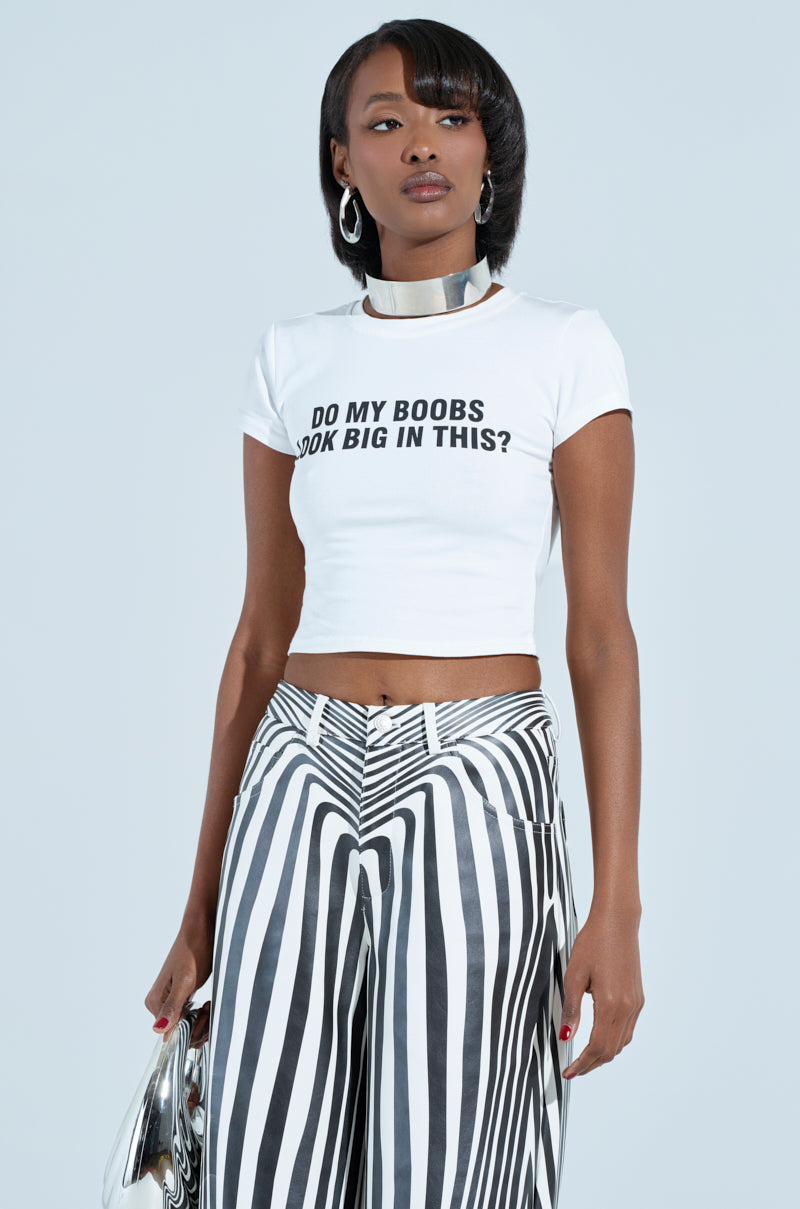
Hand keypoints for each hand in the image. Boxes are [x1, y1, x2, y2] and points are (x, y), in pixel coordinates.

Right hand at [145, 915, 214, 1044]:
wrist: (202, 930)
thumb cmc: (195, 951)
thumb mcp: (186, 980)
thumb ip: (173, 1006)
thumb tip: (159, 1030)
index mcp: (154, 1002)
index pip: (170, 1034)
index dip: (190, 1029)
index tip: (203, 1012)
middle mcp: (157, 1003)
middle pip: (178, 1032)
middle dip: (198, 1025)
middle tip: (208, 1007)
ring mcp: (169, 999)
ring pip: (186, 1026)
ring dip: (202, 1021)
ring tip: (209, 1005)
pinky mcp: (180, 996)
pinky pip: (189, 1017)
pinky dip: (201, 1015)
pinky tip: (207, 1004)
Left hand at [559, 904, 643, 1078]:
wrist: (617, 922)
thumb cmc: (593, 943)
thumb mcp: (574, 974)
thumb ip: (571, 1009)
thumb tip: (566, 1037)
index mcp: (611, 1003)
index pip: (597, 1047)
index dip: (582, 1063)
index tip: (568, 1071)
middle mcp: (628, 1008)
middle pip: (611, 1050)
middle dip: (592, 1064)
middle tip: (573, 1069)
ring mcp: (636, 1003)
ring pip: (621, 1042)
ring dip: (603, 1054)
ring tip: (584, 1057)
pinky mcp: (638, 997)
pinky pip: (628, 1029)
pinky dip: (614, 1040)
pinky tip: (600, 1037)